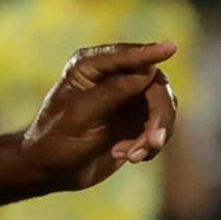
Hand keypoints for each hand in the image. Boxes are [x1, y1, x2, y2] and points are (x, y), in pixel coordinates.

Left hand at [20, 42, 176, 193]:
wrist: (50, 171)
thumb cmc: (54, 140)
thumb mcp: (80, 116)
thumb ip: (112, 92)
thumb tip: (148, 72)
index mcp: (90, 66)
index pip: (126, 55)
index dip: (149, 52)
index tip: (170, 48)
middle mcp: (113, 76)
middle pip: (156, 84)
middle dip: (159, 114)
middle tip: (153, 141)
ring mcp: (128, 97)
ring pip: (164, 106)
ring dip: (155, 134)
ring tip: (134, 155)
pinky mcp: (137, 119)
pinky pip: (160, 127)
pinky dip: (149, 144)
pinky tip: (128, 156)